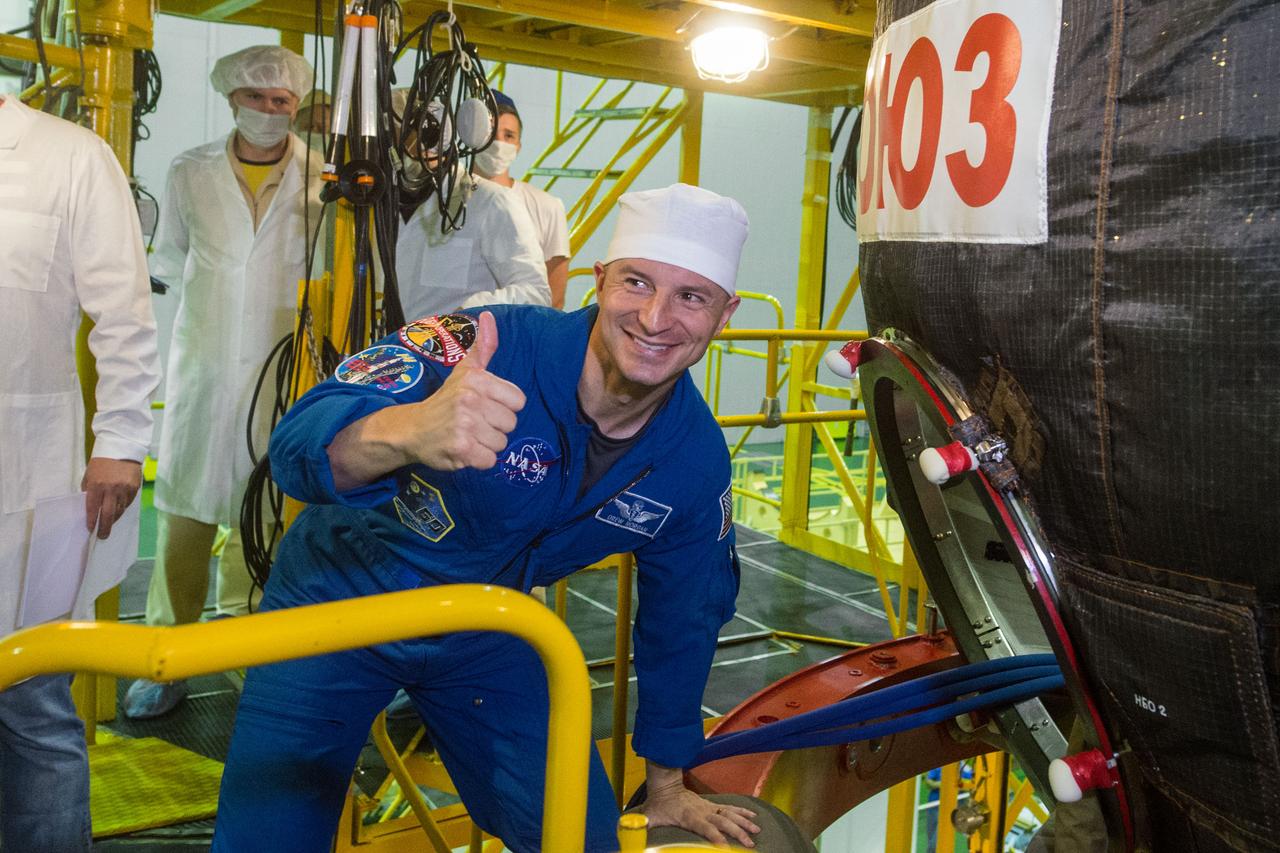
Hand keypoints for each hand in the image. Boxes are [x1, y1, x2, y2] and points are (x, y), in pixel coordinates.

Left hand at [81, 457, 141, 538]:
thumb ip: (89, 491)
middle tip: (102, 536)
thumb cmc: (101, 463)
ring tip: (109, 524)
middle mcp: (111, 489)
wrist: (122, 449)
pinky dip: (122, 509)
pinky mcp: (134, 489)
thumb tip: (90, 507)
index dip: (91, 520)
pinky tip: (118, 511)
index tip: (90, 529)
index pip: (92, 508)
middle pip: (108, 514)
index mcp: (96, 485)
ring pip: (119, 511)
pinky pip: (127, 504)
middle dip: (104, 527)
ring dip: (113, 519)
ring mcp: (124, 489)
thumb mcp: (89, 475)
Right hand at [406, 310, 525, 469]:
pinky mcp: (461, 450)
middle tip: (473, 423)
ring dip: (487, 444)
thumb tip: (489, 315)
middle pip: (511, 423)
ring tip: (468, 435)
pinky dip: (479, 460)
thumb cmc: (446, 400)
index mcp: (477, 380)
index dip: (503, 407)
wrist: (412, 429)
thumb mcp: (465, 370)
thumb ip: (483, 347)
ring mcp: (465, 426)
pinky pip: (490, 460)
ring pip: (501, 443)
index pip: (518, 401)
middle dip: (495, 427)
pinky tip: (464, 449)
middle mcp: (471, 400)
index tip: (484, 406)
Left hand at [641, 764, 759, 848]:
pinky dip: (743, 812)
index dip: (714, 837)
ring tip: (757, 832)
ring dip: (744, 823)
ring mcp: (709, 807)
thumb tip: (634, 833)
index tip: (725, 848)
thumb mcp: (649, 817)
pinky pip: (730, 808)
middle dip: (737, 833)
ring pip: (730, 814)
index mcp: (689, 816)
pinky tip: (754, 818)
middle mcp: (702, 811)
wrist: (665, 785)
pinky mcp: (712, 806)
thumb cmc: (658, 805)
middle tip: (750, 844)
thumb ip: (644, 827)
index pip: (705, 827)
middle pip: (723, 822)